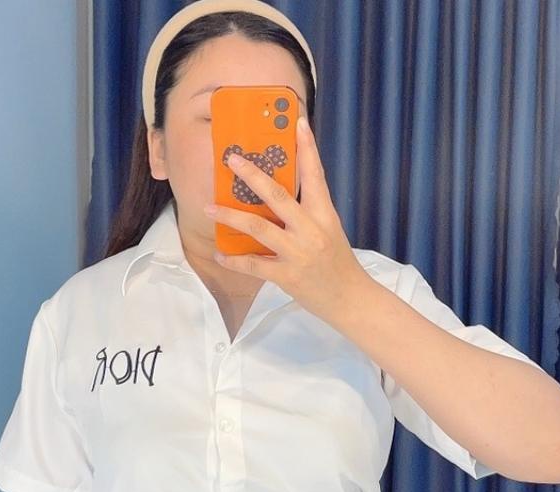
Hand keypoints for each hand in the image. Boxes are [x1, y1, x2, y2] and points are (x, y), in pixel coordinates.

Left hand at [203, 116, 371, 323]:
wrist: (349, 300)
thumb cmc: (338, 264)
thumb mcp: (330, 231)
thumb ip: (309, 212)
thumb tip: (279, 194)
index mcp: (325, 215)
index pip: (315, 176)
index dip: (307, 149)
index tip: (298, 124)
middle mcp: (311, 230)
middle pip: (278, 196)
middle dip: (253, 176)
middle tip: (232, 160)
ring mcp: (298, 253)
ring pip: (259, 227)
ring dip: (231, 216)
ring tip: (210, 207)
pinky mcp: (287, 276)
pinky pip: (254, 265)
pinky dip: (235, 260)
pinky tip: (221, 253)